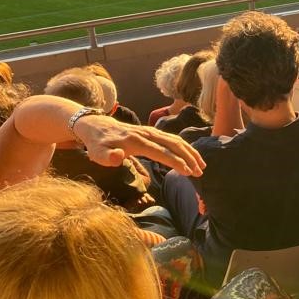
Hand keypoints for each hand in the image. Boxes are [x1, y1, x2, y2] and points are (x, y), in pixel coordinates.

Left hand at [72, 115, 204, 176]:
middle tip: (200, 172)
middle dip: (189, 158)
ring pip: (176, 140)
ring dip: (190, 152)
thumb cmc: (97, 144)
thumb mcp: (97, 153)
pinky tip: (191, 155)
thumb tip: (118, 157)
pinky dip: (184, 147)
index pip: (161, 152)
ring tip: (201, 165)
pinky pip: (172, 138)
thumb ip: (107, 157)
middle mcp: (148, 134)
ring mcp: (151, 131)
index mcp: (137, 141)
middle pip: (174, 144)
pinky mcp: (152, 132)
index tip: (189, 173)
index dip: (177, 162)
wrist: (96, 125)